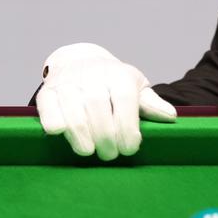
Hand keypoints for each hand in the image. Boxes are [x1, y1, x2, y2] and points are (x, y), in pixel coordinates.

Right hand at [34, 43, 176, 160]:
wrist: (79, 62)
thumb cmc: (112, 82)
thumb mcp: (135, 87)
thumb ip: (150, 103)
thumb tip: (170, 116)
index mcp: (117, 75)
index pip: (124, 99)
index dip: (127, 127)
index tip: (130, 148)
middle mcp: (91, 74)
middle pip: (97, 105)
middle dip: (105, 135)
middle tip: (110, 155)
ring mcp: (67, 82)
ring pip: (72, 108)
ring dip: (80, 134)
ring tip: (88, 151)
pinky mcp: (47, 91)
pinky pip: (48, 107)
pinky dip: (54, 121)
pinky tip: (62, 135)